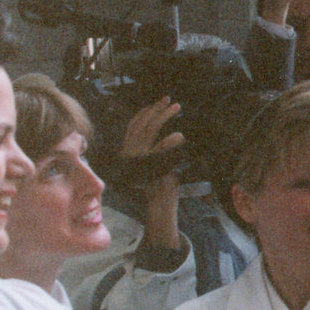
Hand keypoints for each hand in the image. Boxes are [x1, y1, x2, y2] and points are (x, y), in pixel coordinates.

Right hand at [119, 98, 184, 248]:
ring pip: (149, 131)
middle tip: (171, 102)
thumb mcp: (156, 163)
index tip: (159, 102)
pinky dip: (171, 140)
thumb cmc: (161, 184)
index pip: (133, 126)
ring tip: (177, 108)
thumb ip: (156, 147)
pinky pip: (160, 148)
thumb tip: (166, 129)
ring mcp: (140, 160)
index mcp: (129, 153)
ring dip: (164, 117)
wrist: (160, 206)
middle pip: (141, 125)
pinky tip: (180, 135)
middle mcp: (130, 155)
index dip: (146, 112)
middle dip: (156, 110)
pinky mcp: (151, 168)